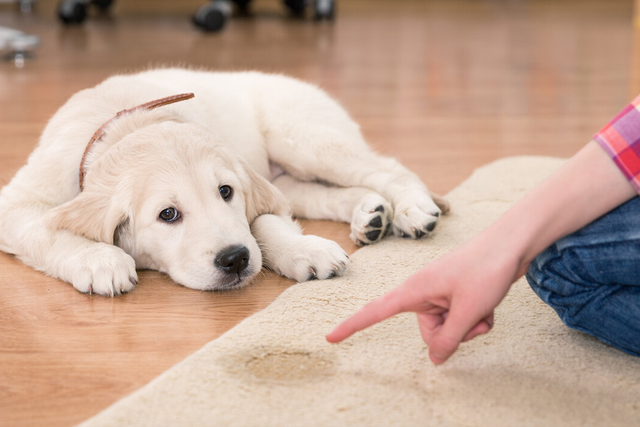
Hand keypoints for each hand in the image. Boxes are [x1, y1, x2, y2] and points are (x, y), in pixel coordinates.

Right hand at [326, 234, 520, 363]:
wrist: (512, 243)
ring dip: (469, 326)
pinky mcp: (456, 295)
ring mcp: (441, 294)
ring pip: (448, 329)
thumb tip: (435, 360)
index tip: (330, 337)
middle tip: (473, 317)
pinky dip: (477, 319)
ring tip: (484, 307)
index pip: (375, 311)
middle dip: (453, 334)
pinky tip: (489, 305)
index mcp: (414, 290)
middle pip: (428, 332)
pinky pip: (461, 320)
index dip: (352, 326)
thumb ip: (449, 339)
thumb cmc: (486, 269)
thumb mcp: (468, 311)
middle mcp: (423, 292)